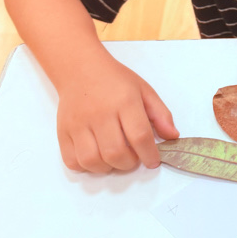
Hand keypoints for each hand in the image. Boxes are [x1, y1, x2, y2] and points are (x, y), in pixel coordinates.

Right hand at [56, 57, 178, 173]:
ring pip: (92, 161)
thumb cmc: (115, 81)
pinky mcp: (63, 131)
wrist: (80, 69)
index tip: (153, 161)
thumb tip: (173, 137)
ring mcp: (78, 124)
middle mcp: (100, 114)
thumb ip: (161, 114)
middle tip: (133, 158)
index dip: (149, 155)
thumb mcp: (144, 90)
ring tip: (115, 158)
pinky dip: (86, 167)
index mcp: (124, 102)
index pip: (140, 136)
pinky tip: (96, 157)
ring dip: (108, 168)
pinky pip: (72, 161)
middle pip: (115, 153)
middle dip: (129, 163)